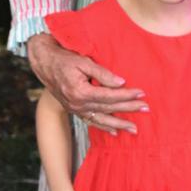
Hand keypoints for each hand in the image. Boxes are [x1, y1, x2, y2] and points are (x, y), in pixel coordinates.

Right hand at [28, 33, 147, 133]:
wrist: (44, 63)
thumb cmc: (64, 59)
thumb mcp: (83, 62)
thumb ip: (102, 73)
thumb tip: (121, 82)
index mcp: (80, 91)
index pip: (110, 96)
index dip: (127, 95)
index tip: (142, 93)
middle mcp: (77, 104)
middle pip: (108, 108)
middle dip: (129, 109)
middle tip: (145, 109)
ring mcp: (75, 109)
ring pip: (101, 120)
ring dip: (119, 124)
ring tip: (134, 129)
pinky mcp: (74, 110)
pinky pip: (91, 122)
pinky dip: (103, 127)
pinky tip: (114, 132)